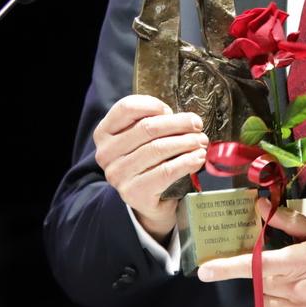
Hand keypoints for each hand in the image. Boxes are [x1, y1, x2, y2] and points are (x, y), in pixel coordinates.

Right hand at [93, 94, 207, 242]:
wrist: (147, 201)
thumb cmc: (148, 162)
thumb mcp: (143, 138)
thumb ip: (155, 123)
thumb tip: (186, 119)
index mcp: (104, 133)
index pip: (126, 107)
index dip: (153, 105)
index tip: (172, 110)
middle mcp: (106, 154)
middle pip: (147, 128)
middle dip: (178, 124)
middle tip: (197, 125)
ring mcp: (118, 175)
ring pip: (157, 148)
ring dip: (185, 142)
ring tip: (201, 142)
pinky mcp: (134, 193)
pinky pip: (165, 172)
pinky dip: (186, 162)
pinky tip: (198, 158)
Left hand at [197, 199, 305, 306]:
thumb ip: (289, 220)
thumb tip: (263, 206)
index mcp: (301, 262)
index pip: (257, 264)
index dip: (228, 267)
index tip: (206, 269)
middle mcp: (298, 289)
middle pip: (259, 283)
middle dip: (262, 274)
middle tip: (283, 268)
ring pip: (267, 302)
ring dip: (273, 292)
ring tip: (296, 284)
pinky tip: (302, 302)